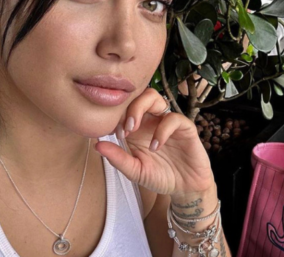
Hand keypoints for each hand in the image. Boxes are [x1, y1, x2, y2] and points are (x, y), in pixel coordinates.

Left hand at [94, 88, 214, 197]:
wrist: (186, 188)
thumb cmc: (160, 176)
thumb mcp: (135, 171)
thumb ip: (118, 158)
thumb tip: (97, 145)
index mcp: (137, 127)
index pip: (123, 107)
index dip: (114, 115)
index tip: (109, 132)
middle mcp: (151, 120)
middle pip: (137, 95)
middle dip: (127, 107)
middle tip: (123, 129)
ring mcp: (167, 121)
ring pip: (154, 97)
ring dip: (140, 109)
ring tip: (133, 130)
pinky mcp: (184, 127)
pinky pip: (173, 118)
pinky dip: (161, 130)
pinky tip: (155, 146)